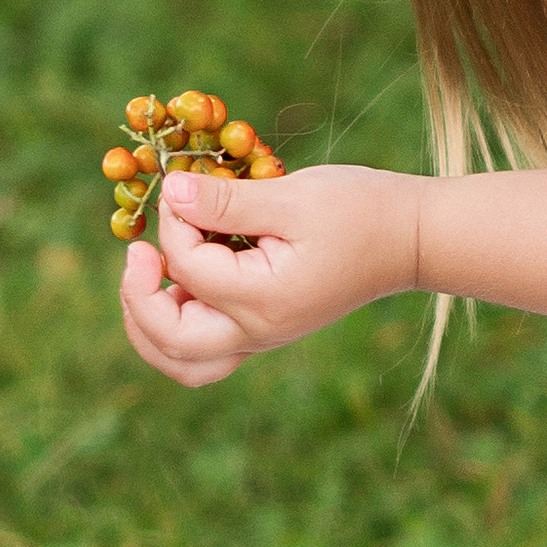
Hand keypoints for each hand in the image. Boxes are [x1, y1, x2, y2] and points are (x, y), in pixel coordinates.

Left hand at [117, 159, 417, 388]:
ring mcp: (261, 336)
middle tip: (138, 252)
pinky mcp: (265, 328)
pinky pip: (205, 349)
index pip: (186, 268)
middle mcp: (257, 331)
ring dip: (150, 326)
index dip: (172, 222)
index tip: (186, 185)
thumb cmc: (360, 210)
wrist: (410, 238)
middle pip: (168, 343)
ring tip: (145, 279)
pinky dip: (177, 325)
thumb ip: (227, 201)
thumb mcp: (292, 196)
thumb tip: (170, 192)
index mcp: (262, 301)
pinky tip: (179, 282)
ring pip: (183, 361)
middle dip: (137, 296)